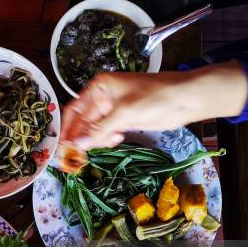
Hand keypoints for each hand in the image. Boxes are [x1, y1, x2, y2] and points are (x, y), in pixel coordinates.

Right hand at [60, 60, 247, 150]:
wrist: (186, 99)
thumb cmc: (155, 97)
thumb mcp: (125, 113)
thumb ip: (99, 130)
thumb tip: (76, 145)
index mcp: (99, 88)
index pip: (74, 110)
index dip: (67, 128)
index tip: (61, 147)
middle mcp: (103, 97)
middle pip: (83, 122)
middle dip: (80, 138)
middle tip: (75, 158)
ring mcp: (114, 110)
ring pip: (94, 130)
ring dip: (96, 140)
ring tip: (106, 144)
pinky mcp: (124, 119)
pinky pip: (107, 132)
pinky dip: (108, 139)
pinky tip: (117, 139)